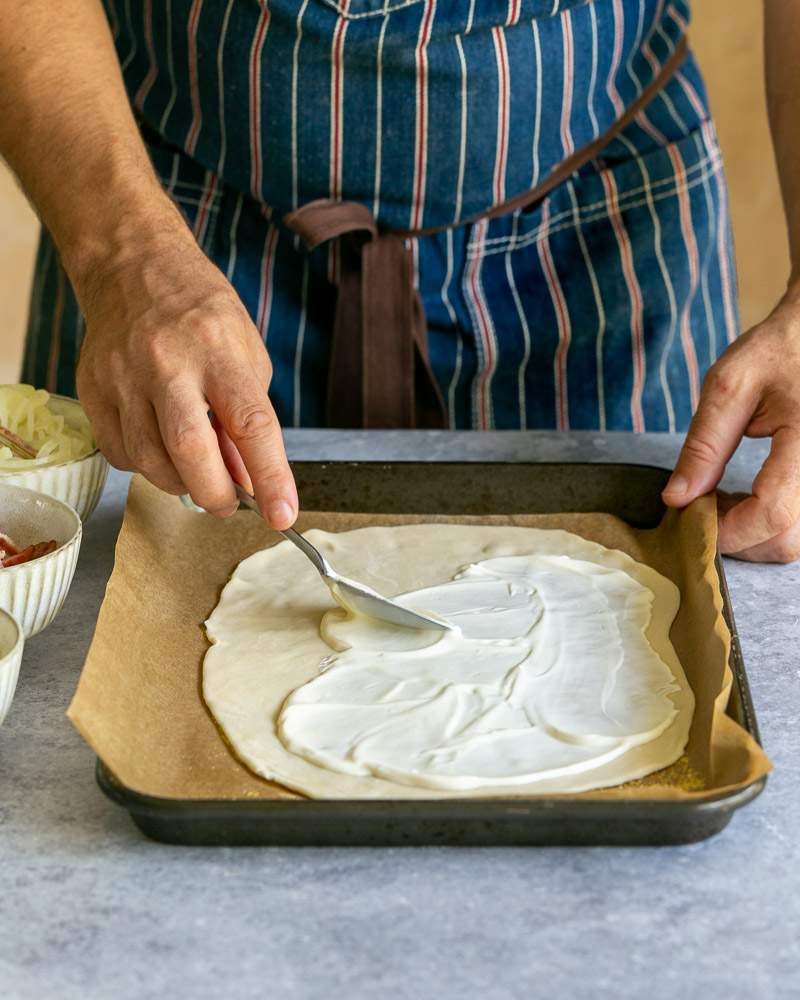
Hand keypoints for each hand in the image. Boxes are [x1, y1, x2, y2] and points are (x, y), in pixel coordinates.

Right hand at [75, 223, 296, 527]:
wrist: (132, 267)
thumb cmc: (201, 314)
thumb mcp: (246, 355)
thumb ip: (248, 419)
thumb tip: (248, 481)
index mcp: (218, 350)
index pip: (251, 424)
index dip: (270, 477)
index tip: (282, 515)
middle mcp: (168, 363)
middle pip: (190, 450)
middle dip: (216, 494)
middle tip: (230, 504)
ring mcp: (123, 377)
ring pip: (150, 461)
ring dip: (180, 485)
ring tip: (197, 475)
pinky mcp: (92, 390)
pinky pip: (120, 453)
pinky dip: (147, 467)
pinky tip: (161, 450)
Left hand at [662, 290, 799, 561]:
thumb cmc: (778, 350)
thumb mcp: (729, 388)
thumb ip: (703, 446)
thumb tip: (676, 499)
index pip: (772, 515)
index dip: (727, 531)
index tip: (690, 519)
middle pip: (787, 540)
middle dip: (738, 538)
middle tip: (704, 507)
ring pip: (796, 540)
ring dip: (753, 534)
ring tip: (724, 500)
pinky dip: (770, 524)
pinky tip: (748, 498)